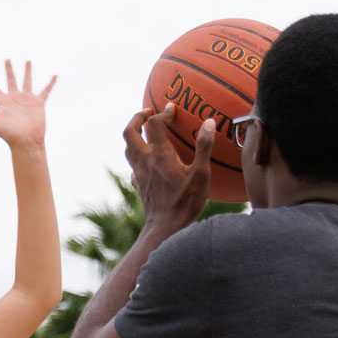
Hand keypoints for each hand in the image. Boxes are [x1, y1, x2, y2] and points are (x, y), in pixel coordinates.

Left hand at [0, 60, 55, 149]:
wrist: (26, 141)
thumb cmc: (9, 134)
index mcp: (3, 102)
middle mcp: (15, 99)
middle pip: (11, 80)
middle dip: (9, 70)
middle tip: (7, 60)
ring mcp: (27, 100)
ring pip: (27, 81)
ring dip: (27, 71)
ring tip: (28, 61)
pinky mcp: (38, 103)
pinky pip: (46, 90)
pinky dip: (50, 83)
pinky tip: (55, 76)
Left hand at [124, 108, 213, 229]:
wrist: (165, 228)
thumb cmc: (185, 202)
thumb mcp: (201, 174)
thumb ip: (204, 147)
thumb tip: (209, 122)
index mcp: (160, 155)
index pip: (155, 124)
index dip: (163, 113)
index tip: (172, 109)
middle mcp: (145, 161)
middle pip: (129, 132)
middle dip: (136, 118)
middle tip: (147, 112)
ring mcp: (139, 174)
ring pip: (128, 148)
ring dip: (134, 136)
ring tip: (145, 131)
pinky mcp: (139, 185)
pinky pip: (133, 166)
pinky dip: (137, 157)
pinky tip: (147, 161)